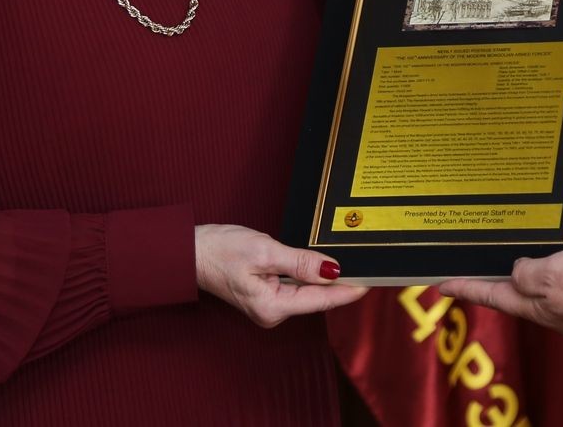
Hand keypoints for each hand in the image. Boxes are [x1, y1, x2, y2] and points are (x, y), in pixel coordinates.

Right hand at [193, 225, 366, 326]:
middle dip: (340, 284)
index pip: (320, 299)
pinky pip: (294, 286)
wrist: (191, 251)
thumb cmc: (221, 251)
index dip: (348, 291)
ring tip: (352, 265)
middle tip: (369, 269)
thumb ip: (301, 263)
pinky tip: (321, 265)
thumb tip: (333, 271)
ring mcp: (268, 305)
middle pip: (316, 297)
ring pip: (306, 292)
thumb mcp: (265, 252)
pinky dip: (309, 276)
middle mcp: (272, 312)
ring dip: (325, 279)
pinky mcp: (264, 294)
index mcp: (272, 307)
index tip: (371, 283)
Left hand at [436, 250, 562, 336]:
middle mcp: (557, 300)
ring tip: (554, 215)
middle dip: (516, 263)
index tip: (441, 284)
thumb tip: (518, 270)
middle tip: (495, 246)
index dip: (466, 287)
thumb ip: (527, 274)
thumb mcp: (545, 279)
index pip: (491, 294)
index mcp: (535, 304)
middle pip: (529, 279)